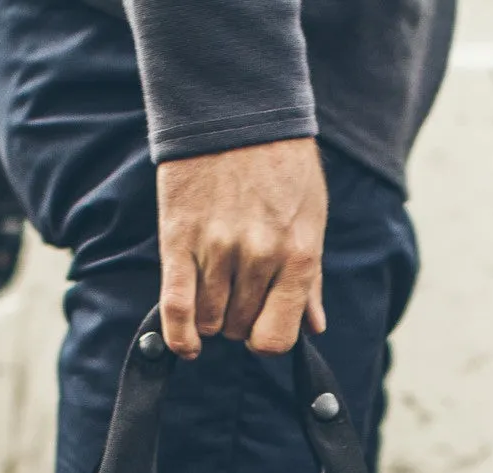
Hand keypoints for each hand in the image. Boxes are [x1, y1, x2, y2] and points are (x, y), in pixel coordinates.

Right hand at [156, 138, 328, 357]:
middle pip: (240, 329)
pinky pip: (177, 307)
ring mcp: (217, 250)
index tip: (260, 326)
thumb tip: (315, 327)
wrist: (234, 109)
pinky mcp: (179, 240)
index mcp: (297, 255)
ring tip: (214, 289)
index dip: (266, 339)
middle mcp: (258, 258)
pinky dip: (180, 335)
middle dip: (238, 320)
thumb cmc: (281, 165)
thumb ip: (309, 278)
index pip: (276, 338)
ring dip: (211, 316)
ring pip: (210, 321)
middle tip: (236, 292)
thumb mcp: (311, 216)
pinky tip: (188, 344)